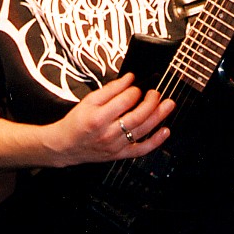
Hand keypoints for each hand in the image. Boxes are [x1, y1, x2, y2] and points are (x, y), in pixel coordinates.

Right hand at [44, 72, 175, 166]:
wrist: (65, 145)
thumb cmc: (76, 122)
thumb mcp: (89, 101)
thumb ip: (111, 89)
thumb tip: (129, 78)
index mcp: (98, 117)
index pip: (124, 101)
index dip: (135, 91)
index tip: (137, 87)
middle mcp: (108, 133)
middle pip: (137, 116)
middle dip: (151, 102)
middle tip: (156, 93)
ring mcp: (115, 146)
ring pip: (142, 131)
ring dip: (159, 116)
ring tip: (168, 105)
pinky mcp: (120, 154)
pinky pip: (141, 150)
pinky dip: (156, 141)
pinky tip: (165, 131)